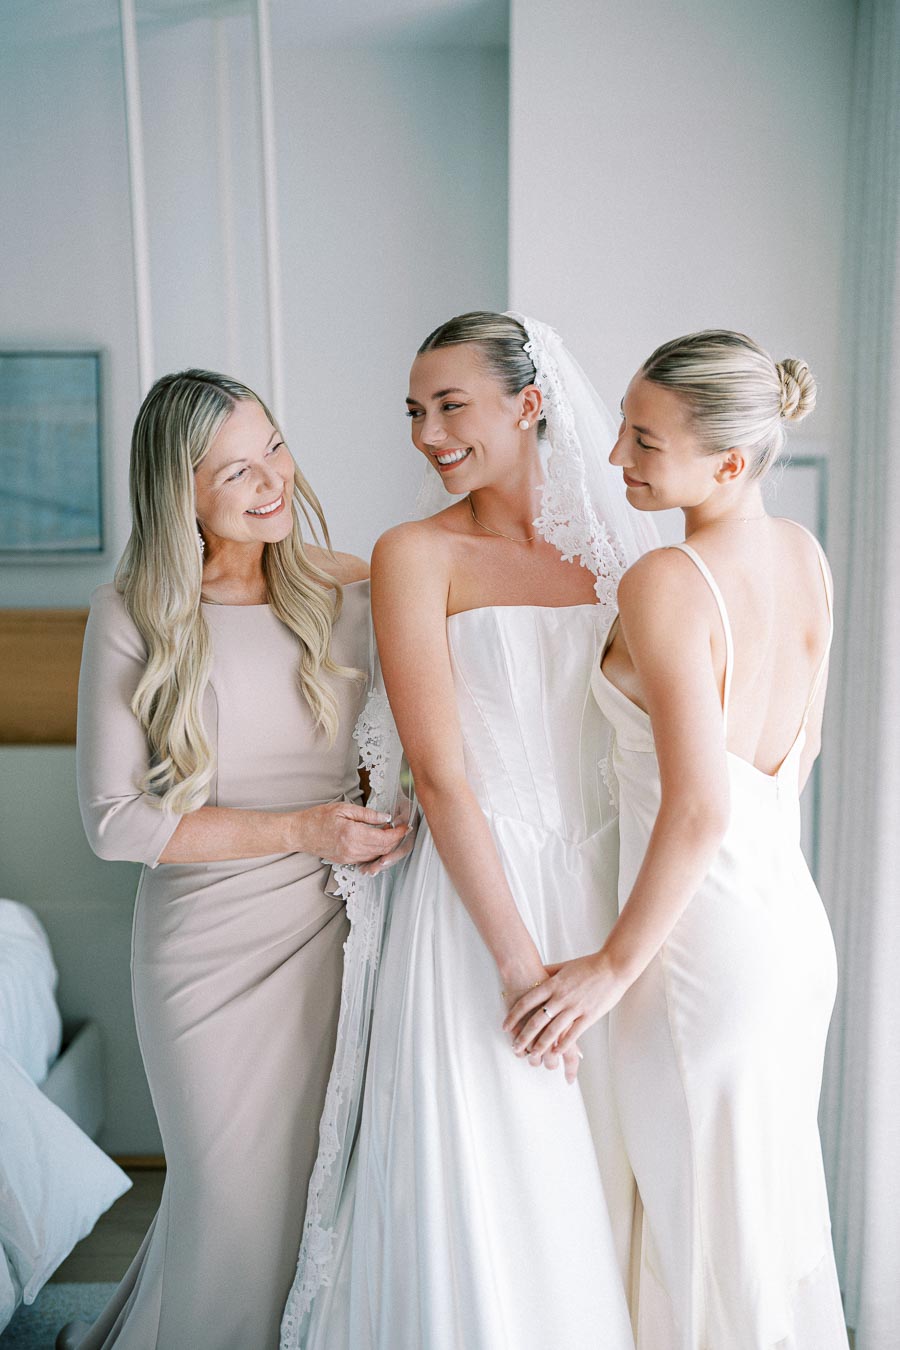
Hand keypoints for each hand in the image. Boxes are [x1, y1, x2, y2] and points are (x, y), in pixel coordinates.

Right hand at [293, 801, 407, 865]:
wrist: (300, 833)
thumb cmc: (318, 818)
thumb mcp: (344, 809)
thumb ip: (368, 815)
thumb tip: (386, 818)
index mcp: (353, 835)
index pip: (385, 839)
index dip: (398, 833)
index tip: (405, 826)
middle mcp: (353, 850)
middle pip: (384, 849)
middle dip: (396, 840)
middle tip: (400, 828)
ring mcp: (349, 858)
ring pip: (377, 856)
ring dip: (387, 846)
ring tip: (389, 833)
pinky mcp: (346, 861)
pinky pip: (367, 859)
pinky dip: (376, 851)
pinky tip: (377, 841)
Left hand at [502, 951, 625, 1067]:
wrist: (612, 966)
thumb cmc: (589, 965)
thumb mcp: (564, 966)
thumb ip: (549, 972)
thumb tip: (536, 972)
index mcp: (553, 984)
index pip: (526, 1002)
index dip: (514, 1016)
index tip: (505, 1027)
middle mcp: (560, 997)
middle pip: (537, 1020)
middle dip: (524, 1037)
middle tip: (515, 1048)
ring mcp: (574, 1007)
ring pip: (553, 1031)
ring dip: (541, 1045)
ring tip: (532, 1056)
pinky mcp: (588, 1015)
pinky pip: (573, 1034)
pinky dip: (563, 1045)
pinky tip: (556, 1053)